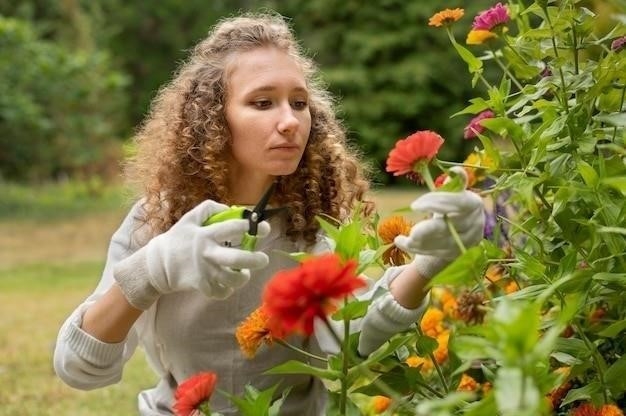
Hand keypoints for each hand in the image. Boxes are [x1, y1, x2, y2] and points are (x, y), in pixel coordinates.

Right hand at [115, 200, 269, 308]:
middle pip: (237, 258)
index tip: (264, 228)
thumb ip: (209, 209)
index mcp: (205, 234)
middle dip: (255, 259)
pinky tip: (228, 283)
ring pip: (232, 279)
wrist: (156, 265)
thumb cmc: (176, 240)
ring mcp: (205, 272)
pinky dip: (228, 289)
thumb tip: (230, 209)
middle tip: (263, 259)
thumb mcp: (189, 219)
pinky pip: (222, 292)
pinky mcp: (201, 286)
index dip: (251, 226)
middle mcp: (207, 253)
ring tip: (244, 273)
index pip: (233, 227)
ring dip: (243, 277)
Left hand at [394, 169, 484, 277]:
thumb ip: (452, 185)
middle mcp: (474, 224)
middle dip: (427, 230)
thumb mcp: (452, 194)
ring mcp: (466, 241)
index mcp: (473, 203)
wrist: (460, 231)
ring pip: (440, 243)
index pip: (458, 202)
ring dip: (418, 242)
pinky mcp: (456, 254)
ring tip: (401, 239)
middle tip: (410, 231)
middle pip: (449, 228)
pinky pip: (435, 252)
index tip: (414, 205)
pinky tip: (402, 243)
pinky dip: (417, 248)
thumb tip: (455, 171)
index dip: (436, 203)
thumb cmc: (451, 206)